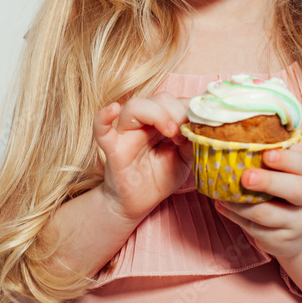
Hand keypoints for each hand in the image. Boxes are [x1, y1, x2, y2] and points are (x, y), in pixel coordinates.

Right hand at [93, 92, 194, 222]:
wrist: (138, 204)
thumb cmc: (159, 179)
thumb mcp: (184, 160)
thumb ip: (191, 141)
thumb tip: (200, 124)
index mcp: (160, 122)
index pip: (175, 101)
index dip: (188, 109)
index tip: (198, 127)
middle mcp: (142, 122)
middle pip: (158, 99)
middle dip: (177, 111)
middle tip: (183, 134)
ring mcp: (125, 133)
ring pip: (135, 106)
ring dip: (157, 114)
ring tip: (170, 132)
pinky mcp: (113, 149)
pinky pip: (101, 129)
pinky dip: (103, 117)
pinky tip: (113, 110)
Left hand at [212, 147, 301, 258]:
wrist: (299, 233)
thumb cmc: (284, 192)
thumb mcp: (286, 174)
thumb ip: (269, 159)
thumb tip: (236, 138)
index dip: (286, 159)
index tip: (266, 155)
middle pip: (295, 190)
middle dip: (269, 182)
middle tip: (246, 177)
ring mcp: (296, 222)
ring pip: (267, 214)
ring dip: (240, 203)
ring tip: (222, 191)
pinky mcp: (279, 240)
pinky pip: (253, 228)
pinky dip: (234, 215)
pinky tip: (221, 204)